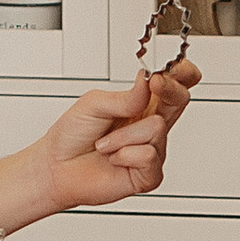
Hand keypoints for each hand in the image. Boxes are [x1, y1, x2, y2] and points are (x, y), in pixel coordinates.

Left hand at [39, 60, 202, 210]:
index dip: (182, 73)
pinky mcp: (149, 174)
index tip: (174, 66)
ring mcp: (152, 150)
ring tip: (105, 143)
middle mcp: (149, 126)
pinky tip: (113, 158)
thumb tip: (147, 82)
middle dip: (170, 88)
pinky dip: (124, 154)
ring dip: (123, 135)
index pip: (173, 85)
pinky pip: (148, 156)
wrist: (57, 168)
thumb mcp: (94, 103)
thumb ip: (125, 96)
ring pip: (157, 128)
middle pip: (180, 100)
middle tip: (155, 84)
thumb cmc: (72, 136)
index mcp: (140, 105)